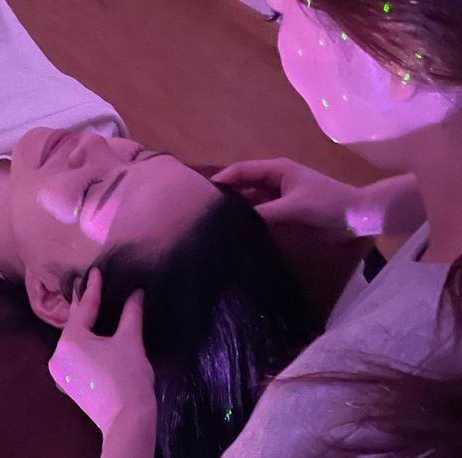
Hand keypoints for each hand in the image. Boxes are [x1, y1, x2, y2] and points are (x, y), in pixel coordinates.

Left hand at [47, 267, 155, 436]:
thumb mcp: (130, 340)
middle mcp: (58, 355)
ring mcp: (60, 372)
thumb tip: (136, 293)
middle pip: (75, 324)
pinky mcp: (67, 384)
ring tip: (94, 307)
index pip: (85, 308)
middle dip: (86, 305)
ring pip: (74, 340)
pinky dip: (85, 343)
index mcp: (70, 341)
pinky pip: (75, 355)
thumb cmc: (128, 379)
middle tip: (92, 283)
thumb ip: (131, 313)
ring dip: (86, 325)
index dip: (94, 288)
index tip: (96, 271)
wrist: (127, 421)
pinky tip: (94, 336)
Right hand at [212, 158, 364, 239]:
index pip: (241, 170)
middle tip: (203, 209)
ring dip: (237, 208)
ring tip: (215, 221)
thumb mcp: (294, 207)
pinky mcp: (284, 210)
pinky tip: (238, 229)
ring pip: (251, 199)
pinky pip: (261, 212)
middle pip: (243, 184)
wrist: (358, 216)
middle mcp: (274, 179)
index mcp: (277, 169)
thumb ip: (264, 213)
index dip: (222, 179)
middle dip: (225, 194)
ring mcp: (279, 195)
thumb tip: (236, 221)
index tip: (201, 193)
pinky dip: (250, 218)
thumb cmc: (327, 204)